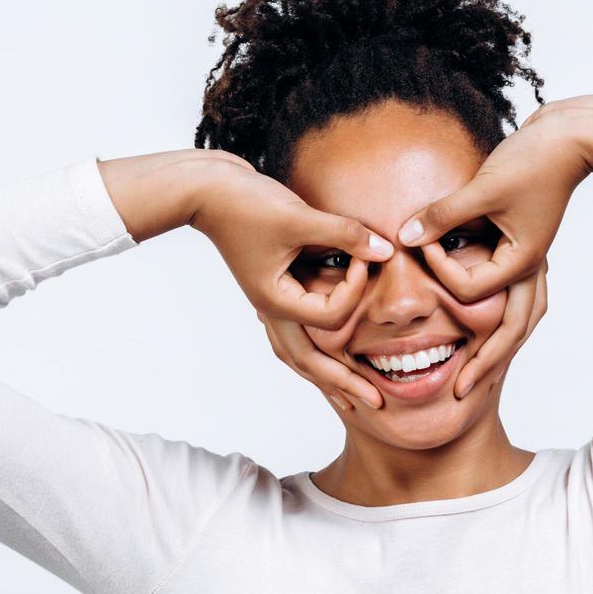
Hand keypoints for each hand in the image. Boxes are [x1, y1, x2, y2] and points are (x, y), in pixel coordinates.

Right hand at [185, 154, 391, 410]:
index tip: (365, 254)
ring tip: (349, 399)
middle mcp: (272, 310)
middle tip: (378, 404)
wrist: (207, 189)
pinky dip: (311, 349)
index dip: (357, 286)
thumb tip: (385, 251)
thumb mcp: (300, 218)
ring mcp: (269, 303)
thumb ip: (345, 235)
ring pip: (297, 354)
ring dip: (325, 377)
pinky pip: (292, 332)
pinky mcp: (271, 288)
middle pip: (311, 363)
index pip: (332, 314)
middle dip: (345, 384)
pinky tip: (323, 357)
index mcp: (277, 301)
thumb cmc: (247, 204)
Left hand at [395, 101, 588, 395]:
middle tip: (459, 393)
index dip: (441, 272)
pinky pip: (518, 300)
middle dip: (485, 365)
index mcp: (522, 262)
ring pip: (521, 322)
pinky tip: (487, 331)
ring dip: (499, 350)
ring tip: (478, 375)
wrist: (569, 139)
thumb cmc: (531, 160)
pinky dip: (504, 321)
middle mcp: (532, 271)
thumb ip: (442, 216)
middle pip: (509, 334)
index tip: (422, 243)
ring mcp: (534, 264)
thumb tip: (404, 236)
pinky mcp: (529, 252)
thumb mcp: (482, 188)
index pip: (473, 292)